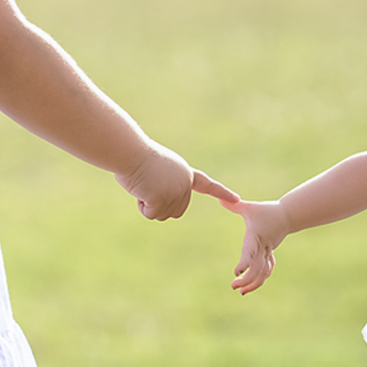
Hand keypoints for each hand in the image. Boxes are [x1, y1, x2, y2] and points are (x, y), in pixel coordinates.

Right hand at [115, 144, 237, 220]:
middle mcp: (184, 183)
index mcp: (185, 173)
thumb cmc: (136, 157)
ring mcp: (175, 191)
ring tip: (144, 184)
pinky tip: (140, 189)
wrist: (129, 151)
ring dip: (148, 204)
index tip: (237, 199)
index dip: (221, 192)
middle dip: (158, 204)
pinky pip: (150, 214)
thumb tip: (157, 200)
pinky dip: (142, 206)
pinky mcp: (162, 199)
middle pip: (175, 211)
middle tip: (148, 185)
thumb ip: (164, 184)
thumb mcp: (156, 169)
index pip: (207, 184)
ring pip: (162, 214)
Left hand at [227, 199, 291, 293]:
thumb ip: (234, 205)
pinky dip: (260, 278)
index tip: (236, 273)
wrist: (287, 215)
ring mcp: (267, 253)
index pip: (250, 253)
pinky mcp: (269, 254)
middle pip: (258, 268)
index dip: (244, 263)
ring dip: (253, 283)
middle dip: (247, 279)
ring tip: (241, 291)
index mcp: (256, 238)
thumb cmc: (266, 210)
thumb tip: (219, 200)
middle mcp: (262, 248)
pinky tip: (251, 285)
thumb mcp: (250, 207)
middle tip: (233, 286)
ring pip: (263, 273)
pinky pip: (266, 270)